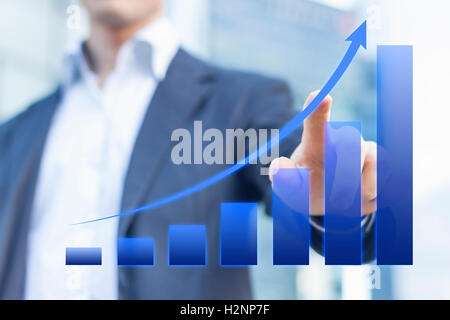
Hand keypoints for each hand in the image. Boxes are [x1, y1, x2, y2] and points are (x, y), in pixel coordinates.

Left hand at [268, 91, 376, 215]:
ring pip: (370, 165)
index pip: (315, 123)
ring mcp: (366, 152)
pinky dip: (368, 198)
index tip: (322, 96)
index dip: (318, 109)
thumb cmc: (306, 190)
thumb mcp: (289, 187)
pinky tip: (358, 200)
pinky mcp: (384, 167)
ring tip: (340, 200)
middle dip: (344, 170)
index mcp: (317, 143)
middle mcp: (343, 141)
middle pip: (351, 143)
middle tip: (332, 197)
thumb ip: (283, 178)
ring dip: (355, 189)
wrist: (330, 204)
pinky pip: (382, 181)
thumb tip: (278, 166)